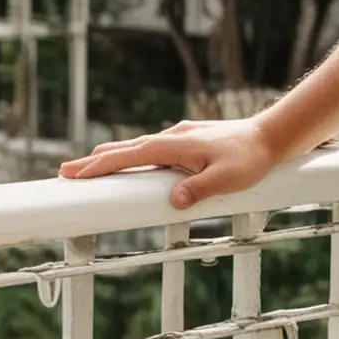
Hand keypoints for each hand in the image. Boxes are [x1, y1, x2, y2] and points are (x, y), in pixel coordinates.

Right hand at [58, 115, 282, 209]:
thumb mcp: (228, 178)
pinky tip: (131, 160)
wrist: (272, 136)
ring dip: (113, 156)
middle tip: (65, 172)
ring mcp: (181, 137)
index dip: (101, 165)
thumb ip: (200, 190)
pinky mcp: (190, 141)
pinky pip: (153, 148)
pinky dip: (133, 154)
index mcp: (176, 144)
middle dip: (96, 160)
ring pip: (139, 146)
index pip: (131, 155)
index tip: (74, 174)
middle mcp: (174, 137)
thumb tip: (173, 202)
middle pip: (127, 149)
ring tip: (89, 165)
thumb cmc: (252, 158)